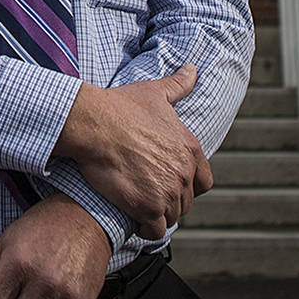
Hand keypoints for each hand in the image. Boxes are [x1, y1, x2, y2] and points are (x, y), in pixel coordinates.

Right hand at [53, 64, 210, 237]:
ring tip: (140, 208)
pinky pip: (155, 230)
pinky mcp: (149, 207)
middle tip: (149, 195)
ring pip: (171, 216)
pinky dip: (146, 229)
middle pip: (186, 201)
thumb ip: (178, 84)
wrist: (94, 124)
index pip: (204, 182)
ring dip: (158, 215)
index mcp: (190, 148)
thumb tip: (193, 68)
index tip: (170, 184)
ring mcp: (168, 191)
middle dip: (170, 200)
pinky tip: (134, 221)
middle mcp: (184, 171)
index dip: (188, 186)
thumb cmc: (120, 106)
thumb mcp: (155, 92)